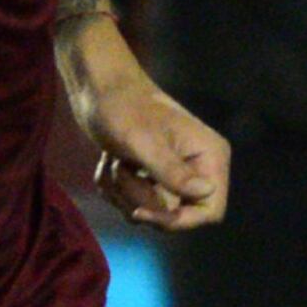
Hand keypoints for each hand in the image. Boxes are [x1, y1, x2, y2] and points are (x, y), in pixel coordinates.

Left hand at [79, 74, 228, 230]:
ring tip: (112, 160)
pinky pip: (135, 202)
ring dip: (122, 192)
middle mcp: (199, 167)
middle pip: (177, 214)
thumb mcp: (142, 142)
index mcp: (210, 156)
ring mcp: (176, 172)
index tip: (141, 211)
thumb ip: (173, 171)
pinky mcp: (154, 174)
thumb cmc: (120, 107)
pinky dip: (115, 188)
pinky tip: (108, 161)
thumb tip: (206, 193)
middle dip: (140, 199)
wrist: (97, 87)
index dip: (178, 220)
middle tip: (119, 169)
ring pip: (152, 210)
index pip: (210, 211)